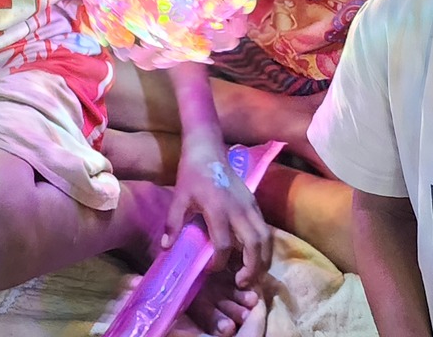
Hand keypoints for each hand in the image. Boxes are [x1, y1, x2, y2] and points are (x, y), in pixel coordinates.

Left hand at [169, 136, 271, 288]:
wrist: (208, 148)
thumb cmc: (192, 173)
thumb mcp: (178, 196)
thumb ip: (173, 223)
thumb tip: (166, 248)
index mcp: (217, 208)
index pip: (223, 244)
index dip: (218, 262)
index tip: (211, 270)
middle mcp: (238, 209)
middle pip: (254, 245)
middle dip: (252, 268)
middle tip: (242, 284)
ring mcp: (250, 205)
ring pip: (266, 239)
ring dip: (263, 260)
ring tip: (253, 275)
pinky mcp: (255, 203)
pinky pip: (266, 229)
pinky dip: (265, 247)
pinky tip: (256, 257)